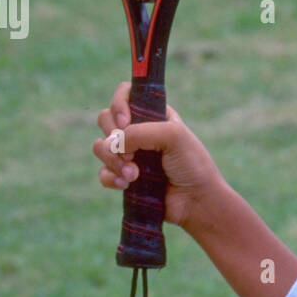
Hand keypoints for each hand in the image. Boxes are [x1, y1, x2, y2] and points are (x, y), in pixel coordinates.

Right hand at [92, 82, 225, 232]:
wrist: (196, 202)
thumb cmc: (192, 165)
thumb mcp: (173, 136)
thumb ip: (141, 132)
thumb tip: (115, 143)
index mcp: (154, 115)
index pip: (125, 94)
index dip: (119, 104)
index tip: (126, 122)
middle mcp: (140, 132)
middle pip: (105, 119)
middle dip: (113, 137)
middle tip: (131, 153)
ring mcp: (131, 155)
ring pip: (100, 147)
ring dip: (113, 160)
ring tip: (134, 175)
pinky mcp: (125, 178)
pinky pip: (103, 173)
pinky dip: (111, 178)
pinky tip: (127, 185)